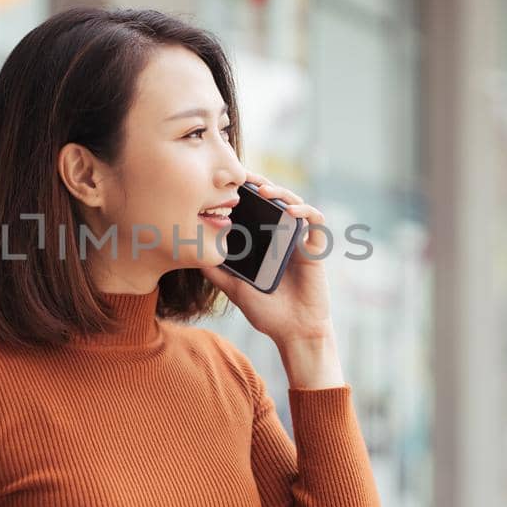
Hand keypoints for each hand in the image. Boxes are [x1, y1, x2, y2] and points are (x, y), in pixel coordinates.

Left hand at [208, 173, 333, 345]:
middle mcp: (282, 236)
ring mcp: (299, 240)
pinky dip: (304, 211)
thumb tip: (191, 253)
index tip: (227, 183)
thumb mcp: (235, 288)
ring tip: (264, 190)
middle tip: (243, 175)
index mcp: (264, 242)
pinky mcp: (315, 248)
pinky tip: (290, 211)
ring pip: (294, 203)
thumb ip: (217, 271)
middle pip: (274, 201)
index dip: (244, 193)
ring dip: (281, 193)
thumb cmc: (267, 311)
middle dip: (260, 184)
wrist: (293, 331)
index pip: (255, 209)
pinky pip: (315, 221)